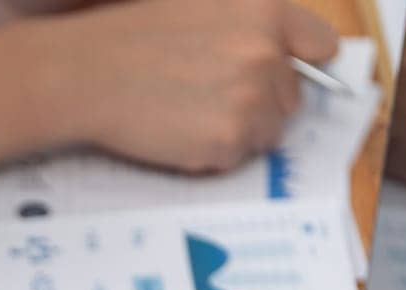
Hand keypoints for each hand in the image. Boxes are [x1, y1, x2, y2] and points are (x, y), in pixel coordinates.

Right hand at [0, 0, 338, 179]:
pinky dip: (211, 154)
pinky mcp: (228, 141)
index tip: (287, 76)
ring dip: (236, 131)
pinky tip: (176, 133)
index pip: (320, 46)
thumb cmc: (130, 37)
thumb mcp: (198, 5)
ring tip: (186, 115)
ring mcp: (250, 100)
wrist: (85, 74)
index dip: (303, 64)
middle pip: (291, 98)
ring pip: (267, 132)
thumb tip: (284, 57)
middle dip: (259, 103)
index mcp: (265, 11)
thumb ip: (248, 25)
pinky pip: (236, 158)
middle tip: (207, 100)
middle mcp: (268, 53)